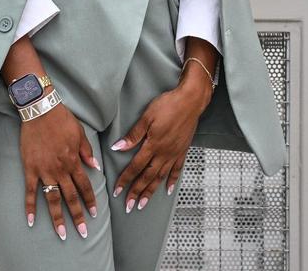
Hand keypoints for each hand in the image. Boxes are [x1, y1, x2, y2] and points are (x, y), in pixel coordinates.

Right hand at [19, 95, 101, 240]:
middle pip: (70, 198)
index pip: (85, 186)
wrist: (40, 110)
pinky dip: (30, 206)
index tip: (94, 214)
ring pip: (53, 199)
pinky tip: (31, 221)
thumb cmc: (61, 119)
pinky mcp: (30, 169)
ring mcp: (44, 171)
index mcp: (74, 161)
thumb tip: (96, 168)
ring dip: (58, 218)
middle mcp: (60, 170)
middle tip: (83, 233)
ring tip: (62, 234)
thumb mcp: (80, 134)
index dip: (90, 201)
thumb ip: (87, 153)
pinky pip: (30, 191)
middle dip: (78, 216)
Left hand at [110, 74, 210, 211]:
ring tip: (144, 203)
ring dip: (151, 191)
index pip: (135, 167)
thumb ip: (133, 135)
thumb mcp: (147, 117)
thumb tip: (118, 147)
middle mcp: (164, 153)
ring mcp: (174, 154)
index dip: (125, 179)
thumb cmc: (168, 105)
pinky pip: (177, 170)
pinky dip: (172, 181)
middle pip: (147, 177)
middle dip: (137, 192)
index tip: (117, 191)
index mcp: (153, 145)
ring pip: (161, 177)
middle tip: (129, 206)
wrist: (190, 101)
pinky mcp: (183, 151)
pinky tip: (168, 190)